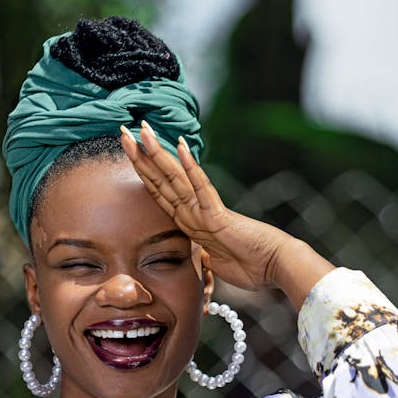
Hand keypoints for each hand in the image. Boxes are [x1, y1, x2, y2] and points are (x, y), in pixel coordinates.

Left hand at [121, 123, 333, 307]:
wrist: (274, 266)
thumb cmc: (250, 266)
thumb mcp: (215, 263)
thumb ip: (203, 254)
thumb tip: (199, 254)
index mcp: (191, 222)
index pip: (160, 194)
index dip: (143, 174)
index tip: (128, 154)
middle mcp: (195, 211)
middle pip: (162, 180)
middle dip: (141, 157)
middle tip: (123, 132)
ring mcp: (205, 210)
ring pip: (175, 178)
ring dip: (157, 155)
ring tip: (141, 131)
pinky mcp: (218, 214)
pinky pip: (200, 187)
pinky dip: (189, 167)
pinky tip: (179, 146)